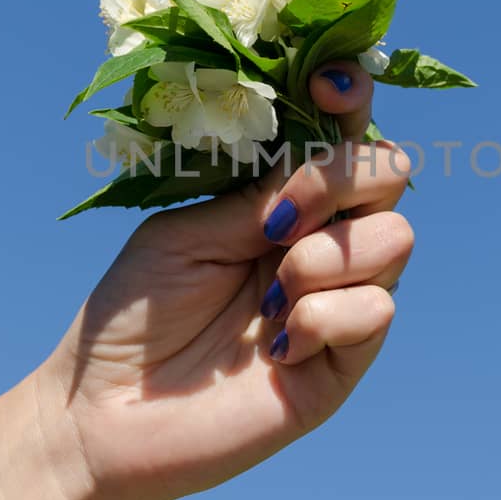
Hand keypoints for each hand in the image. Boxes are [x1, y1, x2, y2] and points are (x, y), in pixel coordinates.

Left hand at [37, 61, 414, 499]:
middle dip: (340, 178)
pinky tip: (275, 345)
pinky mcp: (344, 364)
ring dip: (327, 255)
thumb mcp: (186, 232)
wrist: (104, 414)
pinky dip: (324, 317)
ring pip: (395, 239)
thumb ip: (258, 193)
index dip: (350, 99)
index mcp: (280, 202)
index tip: (330, 85)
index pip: (341, 136)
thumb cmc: (132, 314)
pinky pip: (377, 312)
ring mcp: (337, 303)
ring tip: (267, 297)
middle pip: (390, 176)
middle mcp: (320, 243)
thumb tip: (321, 151)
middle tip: (275, 220)